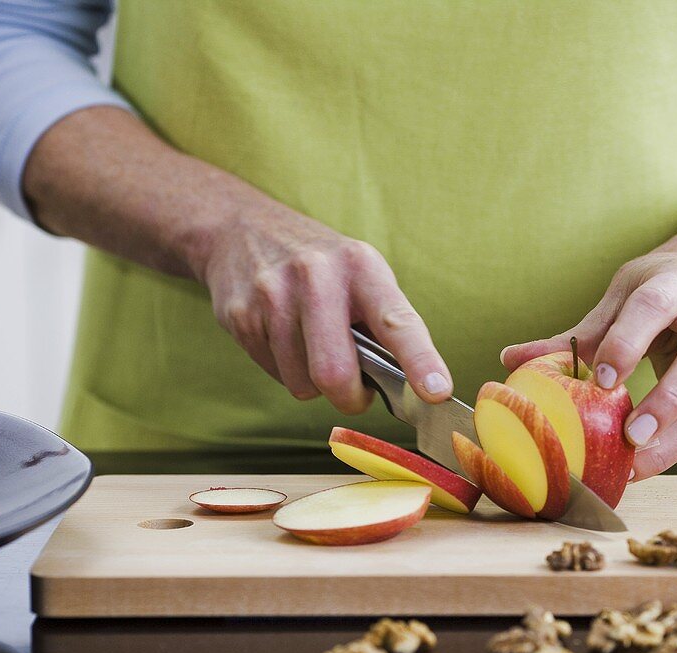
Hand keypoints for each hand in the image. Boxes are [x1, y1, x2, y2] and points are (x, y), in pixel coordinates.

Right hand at [200, 203, 452, 412]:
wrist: (241, 230)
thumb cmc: (322, 267)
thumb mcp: (362, 275)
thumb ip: (386, 324)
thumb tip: (415, 385)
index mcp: (361, 266)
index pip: (396, 321)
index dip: (420, 360)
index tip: (436, 391)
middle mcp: (316, 276)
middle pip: (335, 373)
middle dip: (351, 399)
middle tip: (357, 393)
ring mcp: (273, 295)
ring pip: (303, 384)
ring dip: (315, 384)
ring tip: (314, 348)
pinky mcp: (240, 315)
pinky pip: (275, 375)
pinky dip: (287, 371)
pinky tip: (284, 338)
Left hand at [501, 252, 676, 479]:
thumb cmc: (655, 293)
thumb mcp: (618, 300)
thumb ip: (576, 336)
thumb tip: (510, 359)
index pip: (656, 305)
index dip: (629, 341)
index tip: (602, 379)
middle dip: (669, 398)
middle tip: (631, 436)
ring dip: (676, 437)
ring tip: (636, 466)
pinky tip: (645, 464)